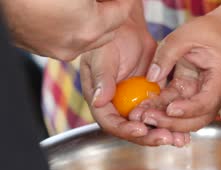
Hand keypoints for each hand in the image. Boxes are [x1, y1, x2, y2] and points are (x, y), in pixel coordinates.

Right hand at [2, 0, 135, 59]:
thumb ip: (105, 1)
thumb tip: (116, 2)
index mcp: (90, 28)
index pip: (122, 14)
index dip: (124, 2)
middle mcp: (73, 46)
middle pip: (107, 33)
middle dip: (109, 16)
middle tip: (105, 3)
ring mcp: (50, 49)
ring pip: (83, 41)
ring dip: (88, 25)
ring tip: (80, 7)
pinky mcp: (30, 45)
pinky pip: (57, 41)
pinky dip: (62, 30)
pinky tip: (57, 13)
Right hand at [80, 3, 188, 146]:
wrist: (127, 29)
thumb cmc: (108, 41)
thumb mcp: (102, 58)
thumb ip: (102, 79)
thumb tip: (99, 101)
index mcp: (102, 102)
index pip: (111, 123)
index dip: (126, 129)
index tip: (141, 130)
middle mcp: (119, 107)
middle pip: (133, 129)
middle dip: (150, 136)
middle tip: (166, 138)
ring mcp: (136, 104)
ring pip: (150, 124)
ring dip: (164, 132)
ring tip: (180, 140)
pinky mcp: (151, 98)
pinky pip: (162, 112)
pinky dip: (172, 120)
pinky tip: (185, 129)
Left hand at [129, 12, 220, 134]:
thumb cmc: (211, 31)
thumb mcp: (187, 34)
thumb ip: (168, 53)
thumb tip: (152, 77)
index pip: (207, 101)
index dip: (189, 109)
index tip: (170, 109)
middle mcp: (215, 94)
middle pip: (197, 119)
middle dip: (173, 123)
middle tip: (148, 118)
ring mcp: (203, 96)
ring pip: (186, 119)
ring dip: (165, 121)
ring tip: (142, 116)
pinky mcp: (190, 94)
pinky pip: (176, 107)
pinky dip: (162, 111)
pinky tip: (145, 110)